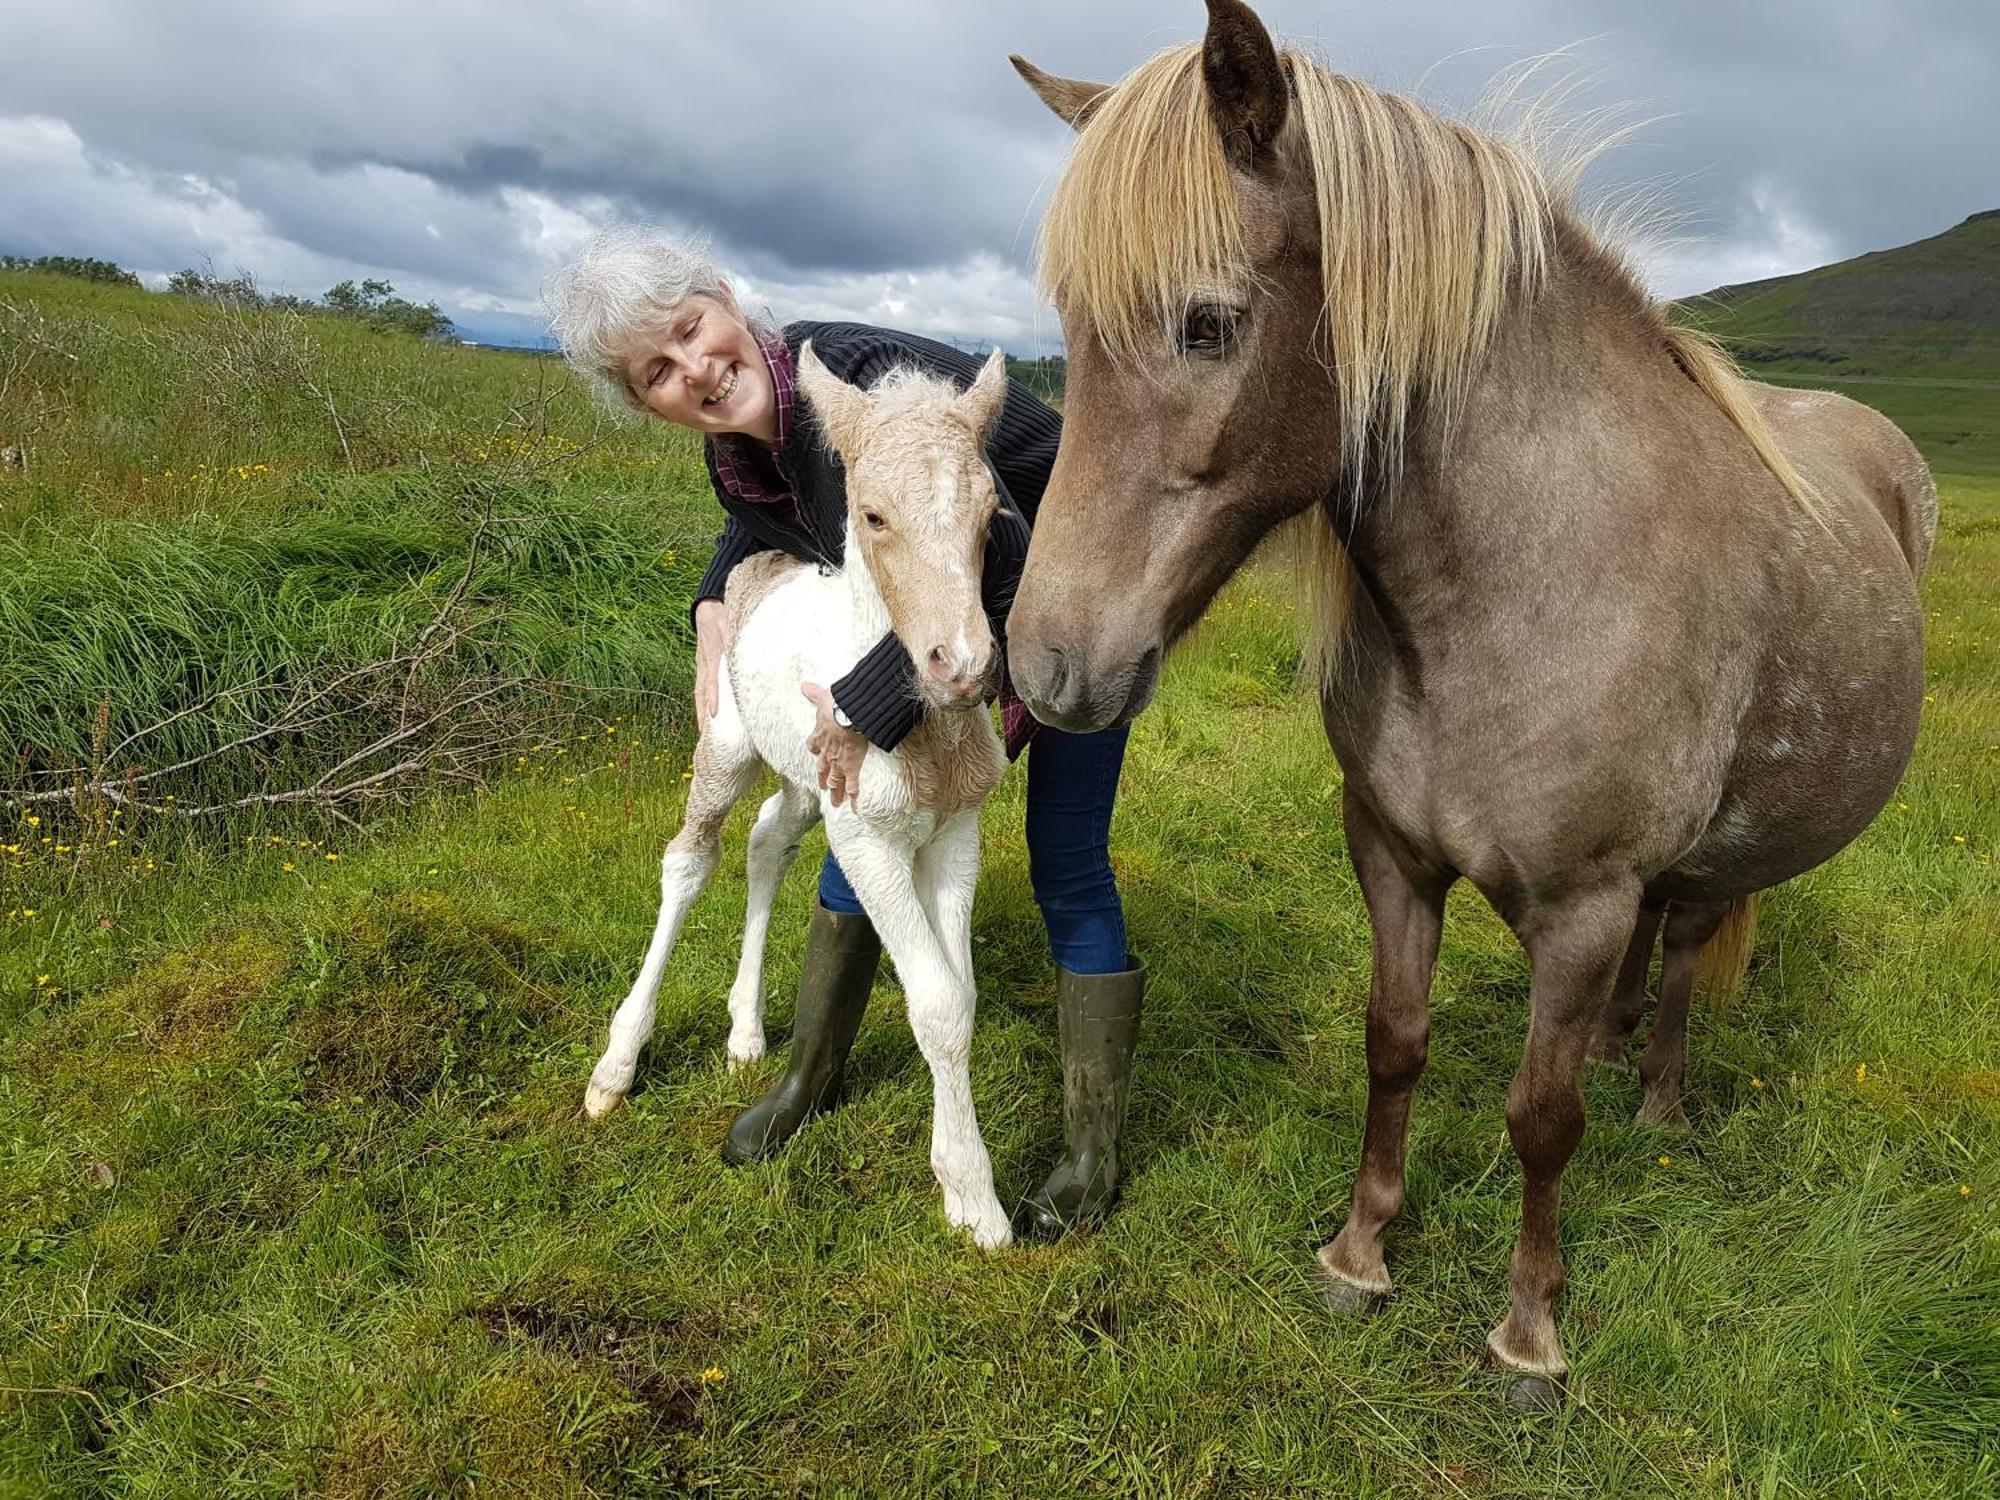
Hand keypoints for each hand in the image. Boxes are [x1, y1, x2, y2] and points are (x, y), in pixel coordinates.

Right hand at [694, 598, 729, 731]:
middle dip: (703, 713)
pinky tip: (708, 711)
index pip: (712, 681)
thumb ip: (735, 636)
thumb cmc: (721, 614)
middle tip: (706, 734)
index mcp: (712, 656)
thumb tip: (743, 649)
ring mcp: (702, 665)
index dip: (713, 698)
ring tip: (704, 730)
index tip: (715, 713)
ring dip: (701, 711)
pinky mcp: (703, 664)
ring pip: (700, 692)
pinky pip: (701, 686)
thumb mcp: (729, 621)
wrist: (707, 605)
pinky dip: (703, 700)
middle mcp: (705, 664)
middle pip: (702, 693)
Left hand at [802, 682, 867, 806]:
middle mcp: (827, 753)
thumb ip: (815, 693)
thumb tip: (804, 685)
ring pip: (836, 782)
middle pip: (823, 770)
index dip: (815, 748)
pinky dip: (854, 799)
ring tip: (835, 804)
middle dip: (823, 779)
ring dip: (835, 793)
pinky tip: (856, 810)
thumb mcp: (824, 698)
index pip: (814, 745)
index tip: (816, 751)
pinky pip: (853, 787)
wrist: (849, 716)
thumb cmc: (838, 706)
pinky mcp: (852, 768)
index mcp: (820, 736)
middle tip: (824, 788)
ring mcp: (839, 763)